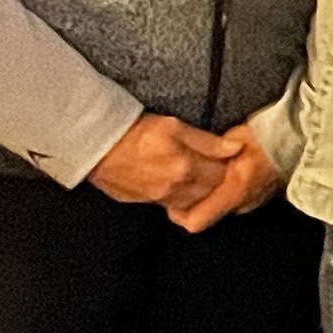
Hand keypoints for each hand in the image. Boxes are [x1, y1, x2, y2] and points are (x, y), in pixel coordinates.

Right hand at [87, 111, 236, 210]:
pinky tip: (179, 184)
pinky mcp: (143, 203)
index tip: (230, 159)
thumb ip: (207, 142)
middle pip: (209, 194)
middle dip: (218, 183)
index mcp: (186, 168)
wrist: (97, 145)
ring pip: (191, 203)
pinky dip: (180, 199)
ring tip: (200, 177)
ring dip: (200, 193)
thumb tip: (236, 149)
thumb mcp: (175, 126)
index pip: (222, 176)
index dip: (228, 168)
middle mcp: (174, 189)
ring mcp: (158, 199)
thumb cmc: (137, 131)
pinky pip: (171, 206)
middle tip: (218, 168)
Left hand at [164, 125, 286, 233]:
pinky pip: (234, 201)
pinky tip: (227, 172)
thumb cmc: (269, 133)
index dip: (178, 213)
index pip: (195, 221)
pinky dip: (225, 191)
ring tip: (205, 174)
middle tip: (185, 180)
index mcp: (234, 190)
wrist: (305, 136)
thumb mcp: (236, 138)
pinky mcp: (261, 197)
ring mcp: (254, 202)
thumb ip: (212, 153)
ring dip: (210, 195)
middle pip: (206, 215)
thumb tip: (187, 162)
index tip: (172, 196)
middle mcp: (242, 204)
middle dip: (193, 201)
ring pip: (220, 207)